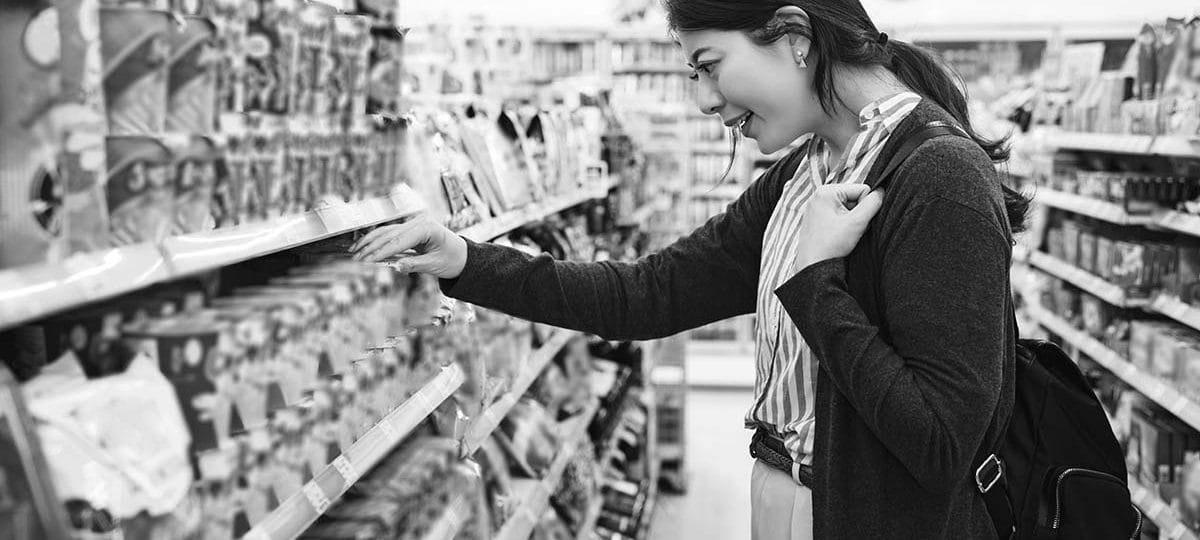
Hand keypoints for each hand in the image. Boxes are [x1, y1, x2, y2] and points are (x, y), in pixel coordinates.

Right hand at [350, 215, 468, 278]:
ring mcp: (414, 223)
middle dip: (371, 247)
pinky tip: (364, 247)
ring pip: (386, 231)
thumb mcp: (435, 265)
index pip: (399, 240)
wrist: (463, 256)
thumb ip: (415, 265)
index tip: (367, 261)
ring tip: (354, 252)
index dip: (381, 251)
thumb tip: (396, 267)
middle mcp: (419, 222)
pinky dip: (376, 241)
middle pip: (389, 234)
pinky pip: (390, 234)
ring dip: (369, 242)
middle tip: (355, 259)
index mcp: (427, 227)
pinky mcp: (410, 229)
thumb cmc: (452, 260)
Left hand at [792, 184, 884, 271]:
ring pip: (847, 209)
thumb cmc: (830, 245)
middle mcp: (819, 196)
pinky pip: (838, 216)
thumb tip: (881, 191)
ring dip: (851, 221)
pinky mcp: (817, 219)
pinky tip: (837, 236)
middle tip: (849, 230)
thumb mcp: (857, 222)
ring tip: (842, 234)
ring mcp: (817, 207)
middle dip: (857, 214)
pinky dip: (843, 226)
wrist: (813, 266)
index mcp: (826, 191)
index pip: (862, 189)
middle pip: (854, 198)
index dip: (866, 206)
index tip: (855, 222)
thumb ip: (872, 204)